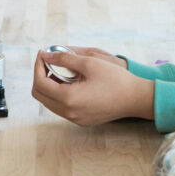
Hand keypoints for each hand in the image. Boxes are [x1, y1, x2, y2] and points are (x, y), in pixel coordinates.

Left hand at [31, 49, 153, 125]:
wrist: (136, 98)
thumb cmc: (116, 80)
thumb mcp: (90, 63)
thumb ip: (64, 58)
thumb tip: (46, 55)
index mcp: (69, 99)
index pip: (40, 83)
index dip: (38, 66)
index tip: (43, 55)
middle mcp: (69, 113)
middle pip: (40, 95)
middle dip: (41, 76)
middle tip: (49, 62)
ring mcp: (75, 119)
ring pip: (50, 103)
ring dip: (50, 86)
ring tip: (61, 71)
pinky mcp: (82, 120)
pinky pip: (62, 108)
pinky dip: (60, 94)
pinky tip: (70, 82)